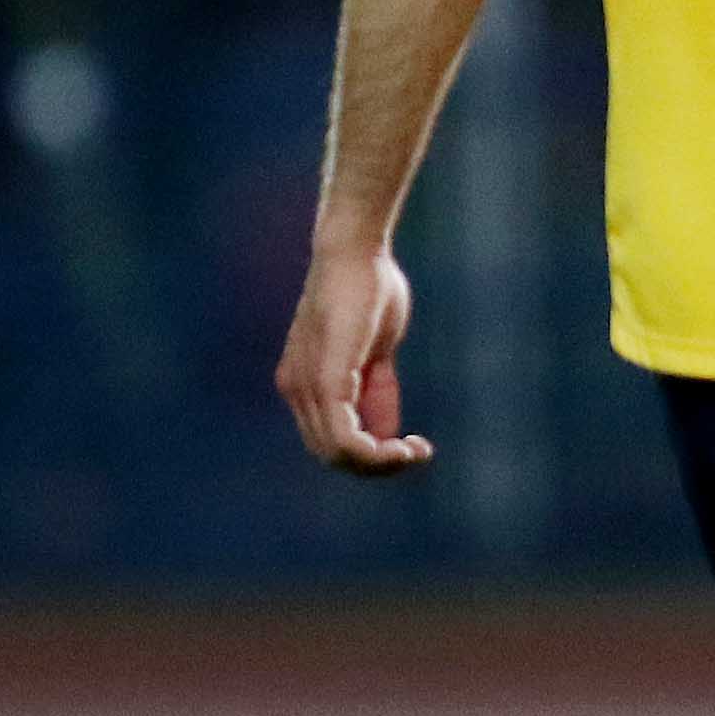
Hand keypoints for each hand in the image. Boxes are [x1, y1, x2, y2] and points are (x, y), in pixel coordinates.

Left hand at [276, 244, 435, 475]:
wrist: (354, 249)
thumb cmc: (368, 287)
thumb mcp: (376, 349)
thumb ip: (375, 390)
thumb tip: (388, 433)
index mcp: (304, 383)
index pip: (330, 440)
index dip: (371, 455)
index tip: (413, 446)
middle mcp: (296, 389)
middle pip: (331, 455)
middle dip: (378, 466)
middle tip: (418, 453)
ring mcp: (306, 386)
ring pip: (337, 453)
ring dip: (380, 463)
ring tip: (415, 452)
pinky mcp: (325, 379)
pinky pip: (343, 436)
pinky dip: (374, 451)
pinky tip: (403, 445)